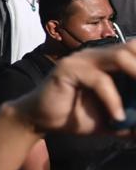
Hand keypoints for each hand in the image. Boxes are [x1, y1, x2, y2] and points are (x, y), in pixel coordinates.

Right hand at [14, 41, 135, 135]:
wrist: (42, 120)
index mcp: (110, 62)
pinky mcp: (68, 70)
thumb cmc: (77, 116)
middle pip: (134, 48)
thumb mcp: (115, 119)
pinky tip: (117, 117)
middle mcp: (97, 55)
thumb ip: (135, 119)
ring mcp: (82, 59)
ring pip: (120, 56)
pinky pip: (98, 80)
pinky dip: (113, 99)